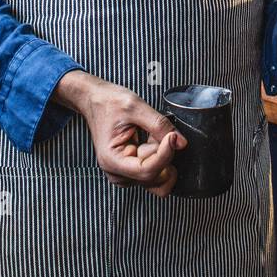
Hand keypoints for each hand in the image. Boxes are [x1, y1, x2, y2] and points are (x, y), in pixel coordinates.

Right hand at [54, 71, 183, 197]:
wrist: (95, 100)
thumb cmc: (108, 102)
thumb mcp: (135, 106)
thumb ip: (159, 125)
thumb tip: (181, 143)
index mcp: (112, 160)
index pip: (147, 171)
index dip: (165, 155)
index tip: (173, 136)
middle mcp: (117, 172)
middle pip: (153, 176)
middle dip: (163, 154)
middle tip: (160, 132)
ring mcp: (124, 172)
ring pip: (156, 175)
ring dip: (161, 154)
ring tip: (151, 134)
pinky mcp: (131, 168)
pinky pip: (153, 168)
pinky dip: (158, 154)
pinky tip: (150, 139)